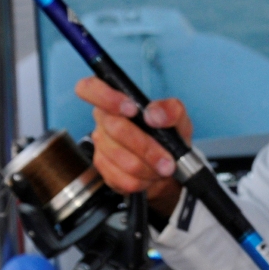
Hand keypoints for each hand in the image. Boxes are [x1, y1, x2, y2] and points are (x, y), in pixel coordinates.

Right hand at [74, 77, 189, 216]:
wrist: (170, 164)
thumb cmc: (169, 134)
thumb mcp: (179, 118)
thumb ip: (171, 109)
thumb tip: (153, 114)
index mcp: (115, 100)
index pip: (89, 88)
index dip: (106, 97)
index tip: (132, 110)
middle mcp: (102, 121)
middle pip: (116, 128)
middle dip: (147, 147)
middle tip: (168, 159)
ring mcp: (100, 146)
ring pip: (120, 158)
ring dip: (148, 166)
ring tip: (163, 167)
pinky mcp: (104, 169)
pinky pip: (121, 178)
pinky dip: (142, 181)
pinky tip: (151, 176)